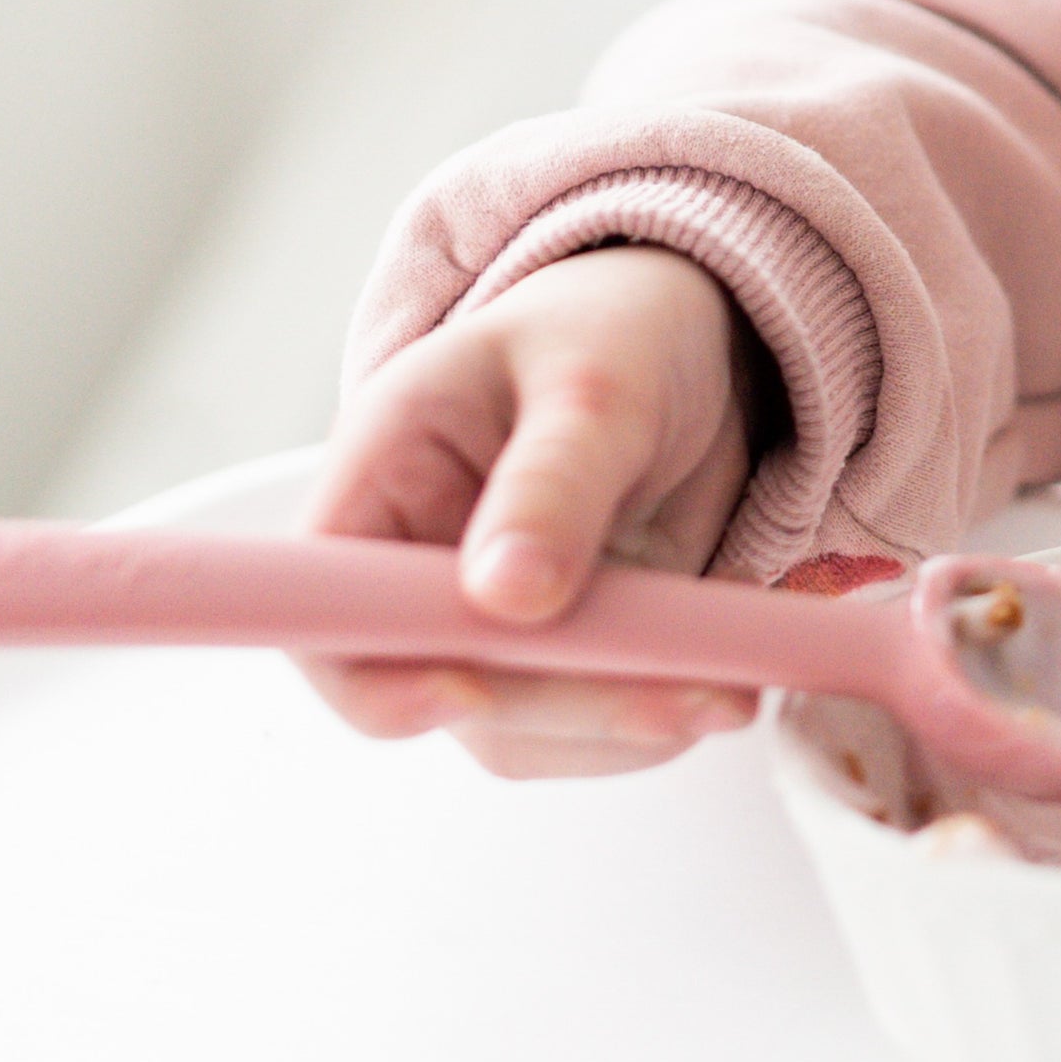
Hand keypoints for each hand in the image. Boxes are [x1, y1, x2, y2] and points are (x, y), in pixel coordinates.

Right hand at [302, 245, 761, 778]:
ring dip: (630, 727)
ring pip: (530, 731)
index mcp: (379, 486)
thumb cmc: (614, 331)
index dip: (379, 681)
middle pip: (449, 696)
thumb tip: (507, 594)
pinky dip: (663, 709)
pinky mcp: (566, 651)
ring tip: (731, 684)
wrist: (688, 338)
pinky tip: (727, 668)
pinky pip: (597, 723)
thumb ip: (554, 476)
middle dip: (570, 706)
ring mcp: (489, 625)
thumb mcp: (593, 376)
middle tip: (690, 696)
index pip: (328, 623)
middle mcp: (417, 575)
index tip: (471, 694)